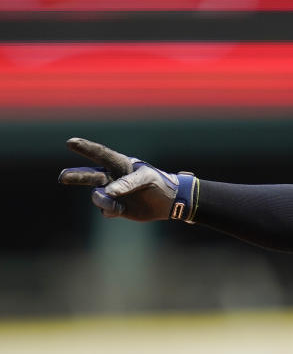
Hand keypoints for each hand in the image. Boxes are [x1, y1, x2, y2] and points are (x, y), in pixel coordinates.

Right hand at [59, 137, 196, 221]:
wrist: (169, 203)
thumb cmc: (160, 183)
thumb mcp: (147, 179)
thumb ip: (128, 183)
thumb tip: (109, 192)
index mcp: (121, 164)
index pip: (101, 154)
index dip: (86, 148)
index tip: (71, 142)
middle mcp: (112, 177)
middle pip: (89, 176)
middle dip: (75, 176)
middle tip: (62, 177)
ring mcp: (112, 193)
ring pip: (97, 197)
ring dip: (104, 201)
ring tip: (116, 205)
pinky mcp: (115, 207)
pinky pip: (105, 210)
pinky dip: (112, 211)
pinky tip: (123, 210)